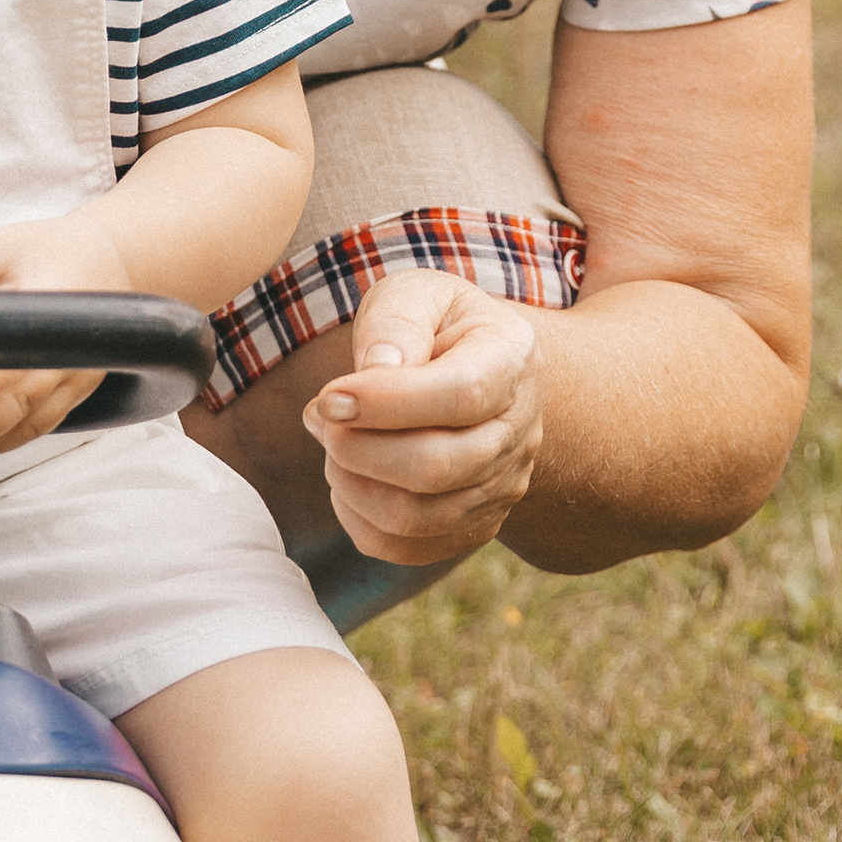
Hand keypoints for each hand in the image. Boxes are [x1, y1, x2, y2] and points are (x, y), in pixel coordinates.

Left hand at [0, 211, 133, 459]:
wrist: (112, 259)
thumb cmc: (49, 249)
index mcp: (53, 304)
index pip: (23, 350)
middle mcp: (72, 348)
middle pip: (27, 399)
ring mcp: (79, 372)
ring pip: (37, 420)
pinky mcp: (78, 386)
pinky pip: (46, 422)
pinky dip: (12, 438)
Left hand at [306, 272, 544, 564]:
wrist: (470, 369)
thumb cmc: (434, 326)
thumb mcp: (416, 294)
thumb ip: (396, 322)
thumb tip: (376, 370)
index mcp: (513, 360)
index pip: (461, 395)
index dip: (386, 403)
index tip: (328, 396)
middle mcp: (520, 433)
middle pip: (435, 467)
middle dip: (355, 447)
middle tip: (321, 414)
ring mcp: (502, 487)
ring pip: (413, 516)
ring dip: (349, 480)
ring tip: (333, 438)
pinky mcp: (473, 526)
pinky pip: (402, 547)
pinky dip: (356, 516)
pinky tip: (348, 474)